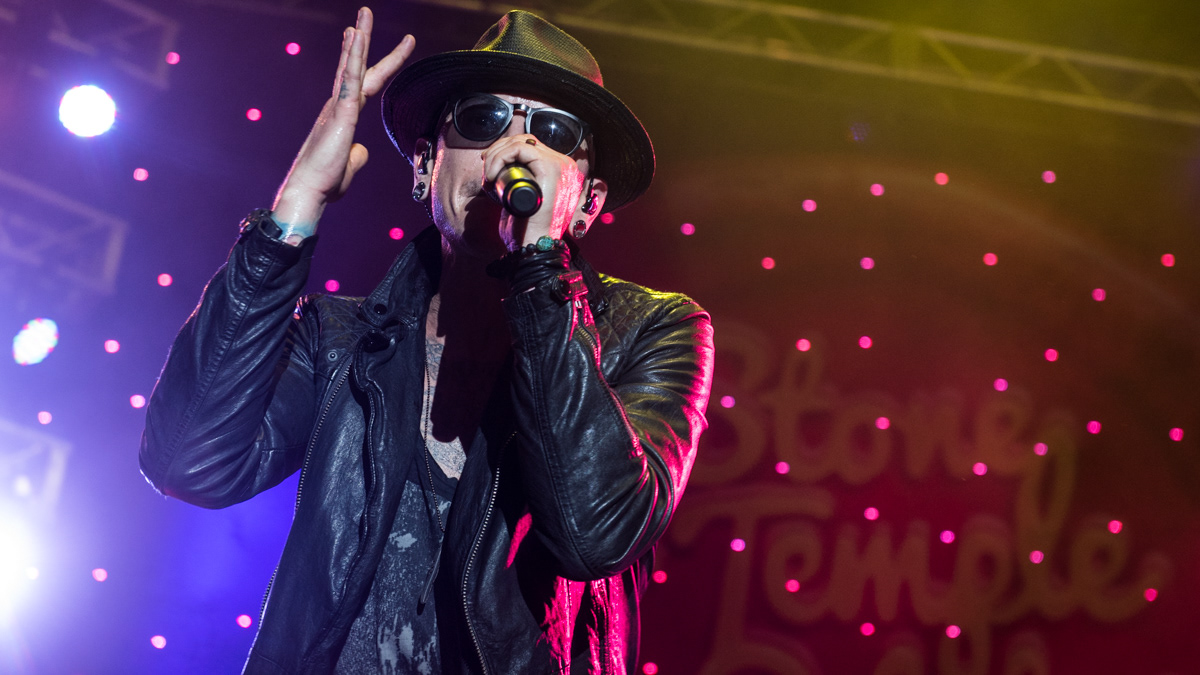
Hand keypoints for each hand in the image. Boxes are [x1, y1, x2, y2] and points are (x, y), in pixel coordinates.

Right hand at [271, 7, 414, 242]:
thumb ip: (357, 155)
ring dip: (360, 39)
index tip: (370, 41)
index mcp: (343, 117)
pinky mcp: (341, 113)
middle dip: (362, 39)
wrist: (310, 192)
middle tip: (365, 13)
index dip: (371, 63)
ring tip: (364, 14)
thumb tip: (362, 150)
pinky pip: (350, 80)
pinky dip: (354, 57)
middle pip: (355, 66)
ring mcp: (338, 107)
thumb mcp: (349, 166)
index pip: (361, 83)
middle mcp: (338, 106)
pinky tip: (356, 38)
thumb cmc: (326, 183)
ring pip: (352, 66)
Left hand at [481, 134, 587, 249]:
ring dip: (495, 156)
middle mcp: (565, 165)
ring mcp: (560, 166)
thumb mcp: (524, 200)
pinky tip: (492, 176)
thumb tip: (503, 171)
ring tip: (488, 178)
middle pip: (525, 141)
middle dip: (498, 151)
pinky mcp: (550, 169)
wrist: (532, 246)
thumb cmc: (526, 228)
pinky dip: (499, 158)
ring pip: (520, 142)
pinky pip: (520, 149)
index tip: (489, 166)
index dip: (506, 151)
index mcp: (561, 171)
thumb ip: (523, 185)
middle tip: (486, 171)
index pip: (531, 146)